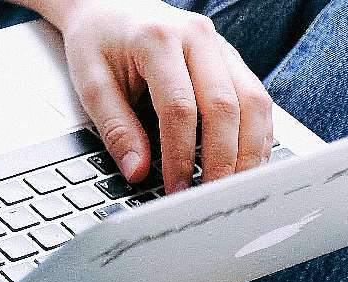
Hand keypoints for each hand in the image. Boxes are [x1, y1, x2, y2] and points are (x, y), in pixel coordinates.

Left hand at [55, 0, 272, 192]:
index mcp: (159, 39)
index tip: (175, 189)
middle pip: (226, 106)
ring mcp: (220, 46)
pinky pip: (256, 97)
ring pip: (253, 101)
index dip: (180, 155)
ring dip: (248, 150)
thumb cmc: (98, 41)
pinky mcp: (230, 58)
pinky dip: (256, 134)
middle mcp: (198, 37)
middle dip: (221, 159)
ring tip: (232, 187)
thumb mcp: (92, 83)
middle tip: (209, 197)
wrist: (109, 5)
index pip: (179, 108)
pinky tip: (245, 162)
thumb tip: (138, 171)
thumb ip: (116, 128)